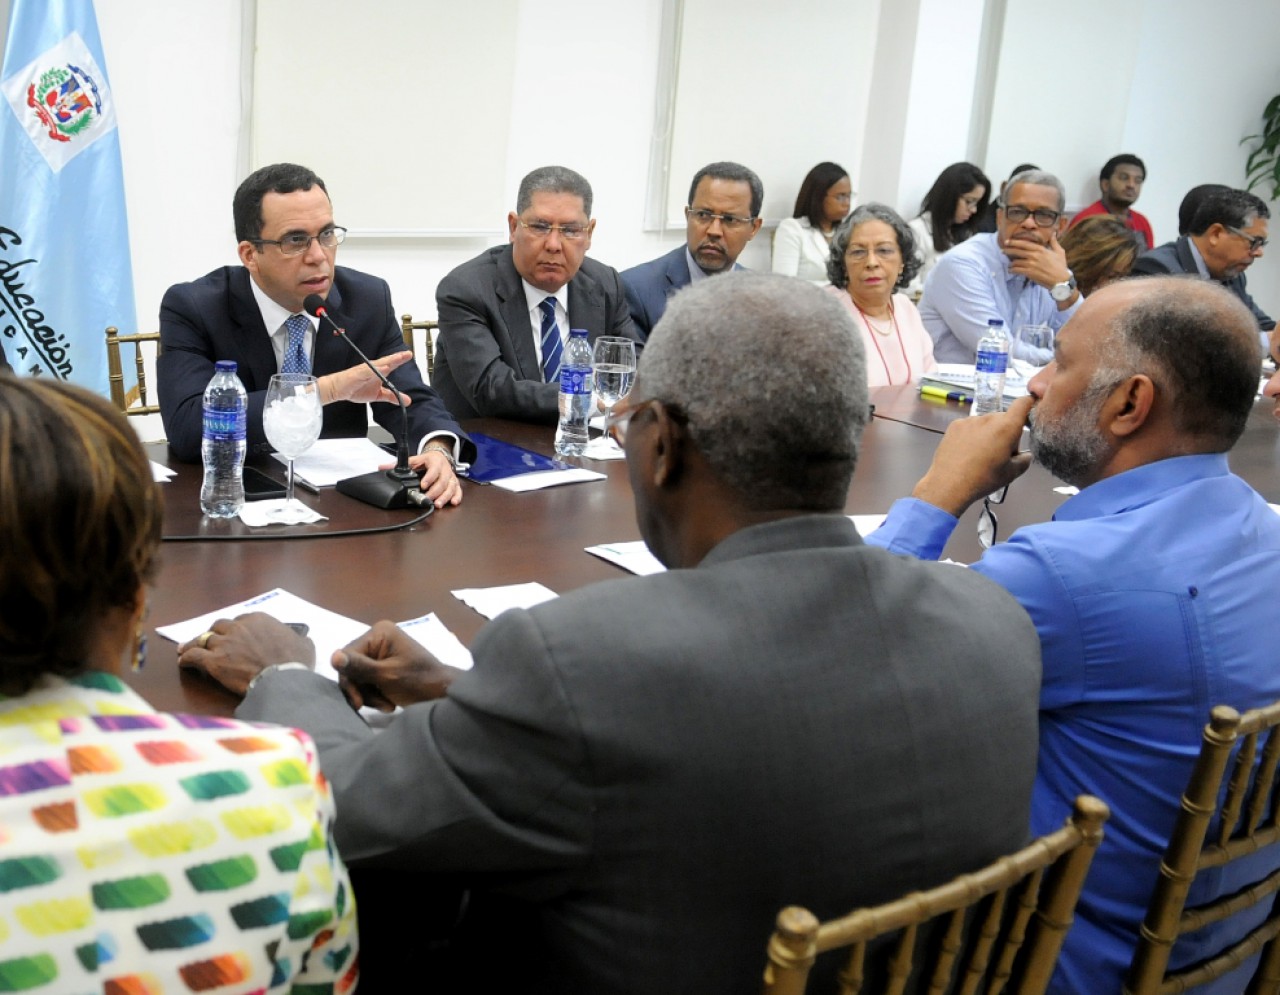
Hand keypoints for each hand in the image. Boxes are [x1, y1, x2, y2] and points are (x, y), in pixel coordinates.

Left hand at [178, 613, 314, 695]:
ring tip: (186, 648)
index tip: (235, 636)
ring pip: (203, 639)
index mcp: (259, 619)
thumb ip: (300, 639)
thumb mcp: (305, 645)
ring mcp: (224, 643)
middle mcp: (239, 627)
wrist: (282, 679)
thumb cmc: (295, 662)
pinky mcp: (213, 661)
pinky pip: (194, 655)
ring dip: (195, 643)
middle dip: (215, 633)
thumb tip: (303, 640)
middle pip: (220, 626)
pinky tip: (183, 662)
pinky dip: (187, 658)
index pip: (241, 619)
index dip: (236, 628)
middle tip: (211, 640)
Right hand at [320, 352, 415, 405]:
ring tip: (398, 358)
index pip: (391, 364)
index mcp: (378, 372)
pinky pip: (367, 371)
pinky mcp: (357, 374)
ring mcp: (365, 370)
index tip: (409, 355)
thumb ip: (392, 397)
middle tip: (408, 354)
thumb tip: (407, 401)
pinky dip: (375, 369)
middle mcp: (373, 369)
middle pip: (387, 361)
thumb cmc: (356, 388)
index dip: (400, 360)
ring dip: (388, 361)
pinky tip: (383, 368)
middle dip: (397, 357)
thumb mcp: (378, 395)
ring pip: (378, 364)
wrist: (338, 390)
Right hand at [332, 620, 459, 711]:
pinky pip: (367, 680)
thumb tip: (333, 656)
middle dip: (362, 690)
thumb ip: (359, 667)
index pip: (348, 656)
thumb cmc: (418, 681)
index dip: (350, 680)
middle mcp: (378, 638)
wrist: (443, 693)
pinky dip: (375, 694)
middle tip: (379, 706)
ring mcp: (381, 651)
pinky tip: (388, 703)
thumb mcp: (386, 675)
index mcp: (379, 633)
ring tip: (387, 705)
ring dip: (369, 695)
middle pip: (352, 667)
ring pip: (358, 677)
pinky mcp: (383, 665)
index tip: (359, 703)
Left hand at [399, 449, 462, 506]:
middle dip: (435, 491)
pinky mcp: (455, 483)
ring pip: (451, 487)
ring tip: (438, 504)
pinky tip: (453, 503)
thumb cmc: (427, 460)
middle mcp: (445, 470)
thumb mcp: (415, 460)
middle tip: (428, 499)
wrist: (439, 456)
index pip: (434, 470)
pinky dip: (457, 497)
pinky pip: (458, 490)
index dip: (429, 478)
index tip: (423, 485)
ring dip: (445, 497)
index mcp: (435, 462)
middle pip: (443, 481)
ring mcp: (451, 477)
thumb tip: (384, 467)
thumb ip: (401, 464)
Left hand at [911, 395, 1034, 516]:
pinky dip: (972, 434)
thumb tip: (1025, 455)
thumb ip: (1024, 460)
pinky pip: (970, 426)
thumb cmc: (983, 479)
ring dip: (988, 433)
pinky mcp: (955, 425)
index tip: (1029, 410)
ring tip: (980, 454)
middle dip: (1005, 431)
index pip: (1023, 403)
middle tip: (1000, 452)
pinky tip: (966, 451)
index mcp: (1006, 427)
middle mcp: (988, 418)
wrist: (948, 484)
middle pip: (1003, 418)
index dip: (1028, 404)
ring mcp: (969, 420)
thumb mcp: (1011, 474)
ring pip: (986, 423)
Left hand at [1004, 231, 1071, 291]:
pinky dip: (1012, 270)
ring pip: (1016, 261)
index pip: (1024, 244)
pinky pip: (1017, 270)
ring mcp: (1031, 264)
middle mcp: (1035, 255)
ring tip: (1009, 264)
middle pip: (1018, 251)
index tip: (1007, 241)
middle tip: (1002, 250)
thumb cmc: (1061, 266)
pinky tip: (1011, 270)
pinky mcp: (1030, 273)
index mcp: (1041, 249)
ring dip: (1011, 263)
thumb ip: (1054, 242)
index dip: (1014, 242)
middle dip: (1008, 250)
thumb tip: (1053, 233)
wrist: (1061, 280)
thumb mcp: (1059, 252)